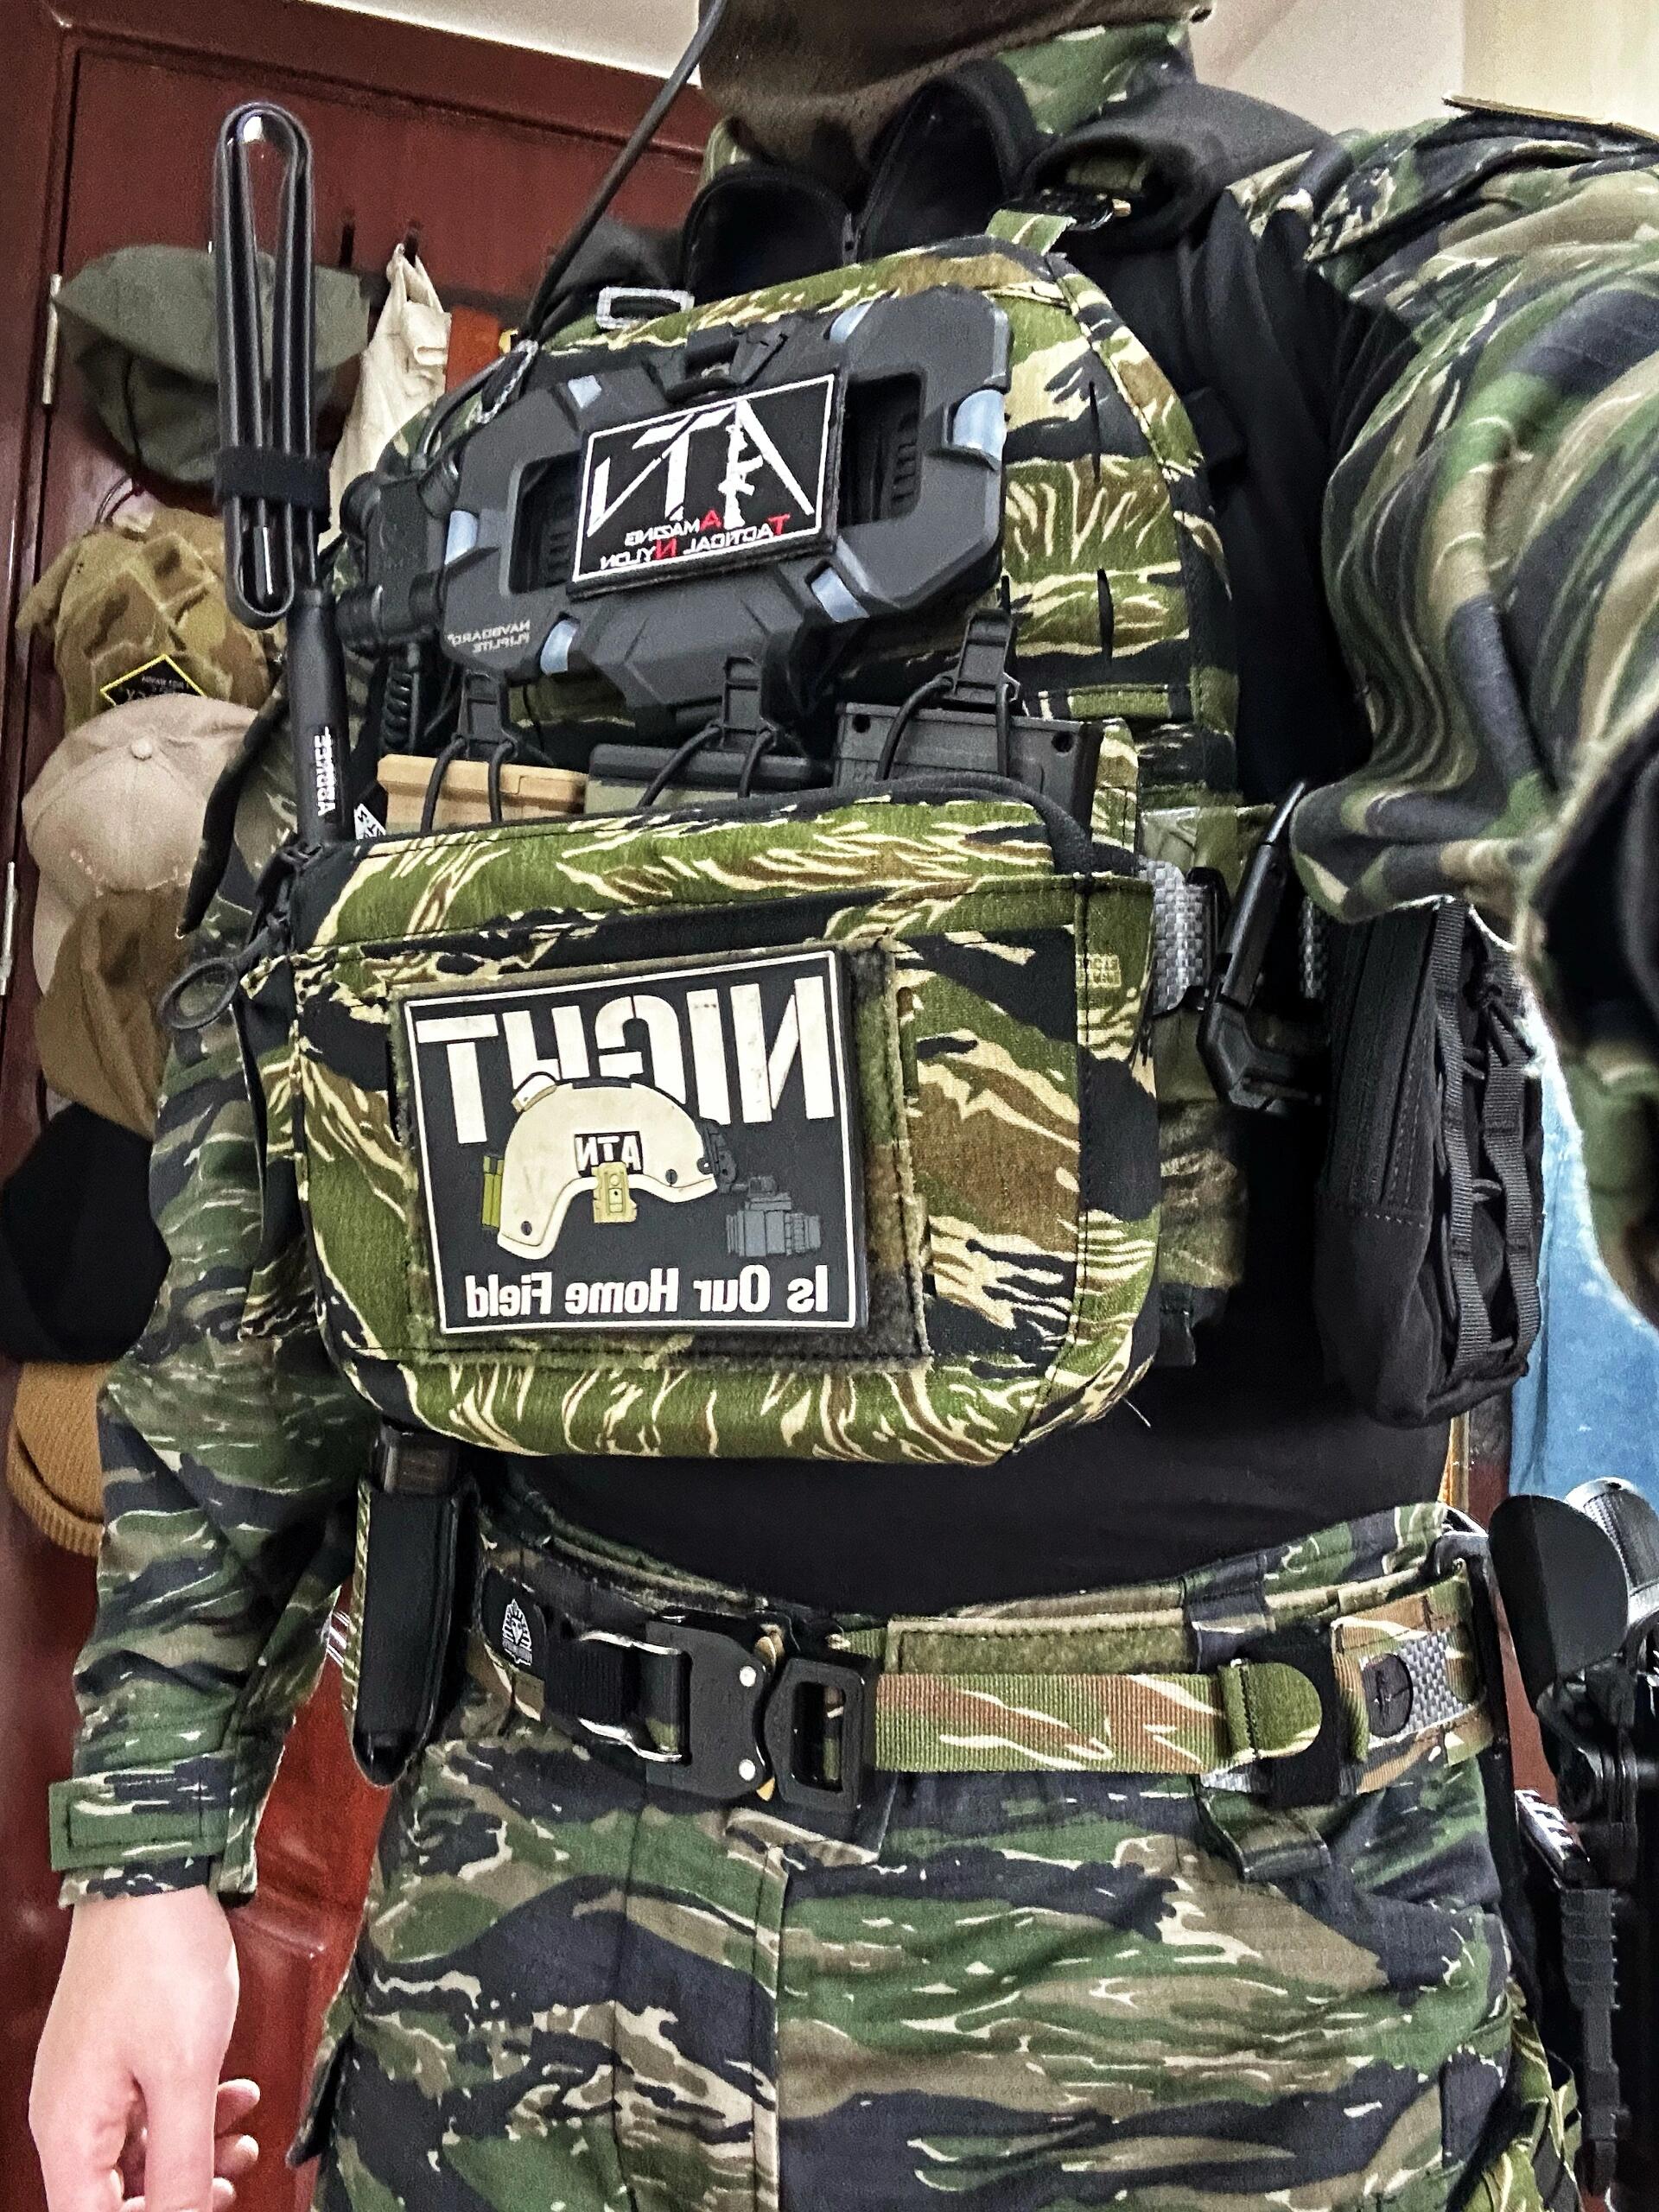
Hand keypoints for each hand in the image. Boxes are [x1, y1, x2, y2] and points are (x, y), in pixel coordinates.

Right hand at [31, 1889, 259, 2211]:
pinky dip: (190, 2110)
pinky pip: (148, 2107)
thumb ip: (180, 2163)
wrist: (158, 1875)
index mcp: (69, 2132)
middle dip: (179, 2191)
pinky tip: (233, 2092)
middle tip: (234, 2179)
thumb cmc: (162, 1961)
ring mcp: (92, 2081)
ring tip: (244, 2136)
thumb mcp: (184, 2074)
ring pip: (139, 2151)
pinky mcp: (118, 2054)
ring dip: (194, 2151)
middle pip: (117, 2193)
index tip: (206, 2207)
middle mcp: (70, 2114)